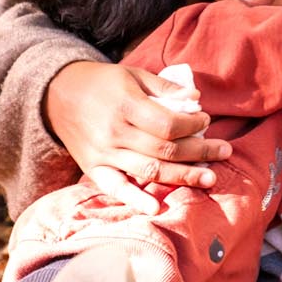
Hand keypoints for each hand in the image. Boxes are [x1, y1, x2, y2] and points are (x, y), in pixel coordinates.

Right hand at [45, 61, 231, 216]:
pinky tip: (156, 207)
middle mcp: (115, 132)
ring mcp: (104, 154)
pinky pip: (116, 188)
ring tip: (210, 178)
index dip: (193, 125)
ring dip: (183, 176)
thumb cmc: (102, 83)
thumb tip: (195, 98)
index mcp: (126, 105)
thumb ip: (164, 87)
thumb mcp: (132, 74)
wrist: (57, 95)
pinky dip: (135, 199)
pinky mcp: (94, 168)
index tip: (206, 121)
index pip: (168, 124)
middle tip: (224, 152)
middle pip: (165, 150)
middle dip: (200, 152)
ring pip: (149, 170)